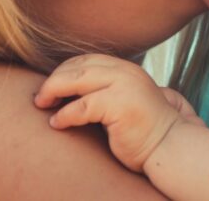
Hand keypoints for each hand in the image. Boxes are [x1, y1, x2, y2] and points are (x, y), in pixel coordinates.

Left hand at [34, 54, 198, 171]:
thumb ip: (105, 89)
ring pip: (76, 80)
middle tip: (39, 97)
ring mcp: (124, 86)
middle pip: (78, 66)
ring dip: (53, 91)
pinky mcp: (119, 105)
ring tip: (41, 104)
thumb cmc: (142, 130)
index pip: (86, 60)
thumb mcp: (124, 100)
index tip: (50, 86)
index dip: (64, 70)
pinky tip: (56, 124)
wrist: (169, 147)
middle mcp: (125, 72)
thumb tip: (67, 91)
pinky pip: (81, 107)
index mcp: (126, 69)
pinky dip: (64, 115)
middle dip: (54, 79)